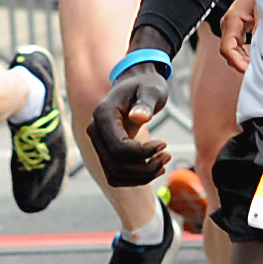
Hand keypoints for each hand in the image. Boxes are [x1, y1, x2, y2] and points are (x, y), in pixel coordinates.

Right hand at [83, 64, 174, 186]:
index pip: (119, 148)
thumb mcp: (152, 89)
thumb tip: (138, 117)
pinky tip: (154, 167)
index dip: (144, 153)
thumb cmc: (146, 86)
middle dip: (145, 168)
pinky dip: (136, 178)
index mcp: (103, 115)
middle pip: (116, 166)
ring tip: (163, 162)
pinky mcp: (105, 152)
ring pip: (115, 175)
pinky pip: (116, 176)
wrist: (135, 85)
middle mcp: (95, 131)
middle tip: (167, 156)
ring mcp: (98, 144)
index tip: (164, 144)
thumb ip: (146, 103)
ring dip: (142, 176)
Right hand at [217, 0, 256, 75]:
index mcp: (232, 19)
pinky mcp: (241, 27)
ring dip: (245, 61)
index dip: (236, 63)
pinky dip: (248, 55)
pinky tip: (258, 60)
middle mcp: (229, 24)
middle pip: (229, 53)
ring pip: (234, 51)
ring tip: (260, 69)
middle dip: (242, 65)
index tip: (247, 72)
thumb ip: (262, 32)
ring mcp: (234, 26)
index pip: (227, 49)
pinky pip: (240, 46)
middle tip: (258, 75)